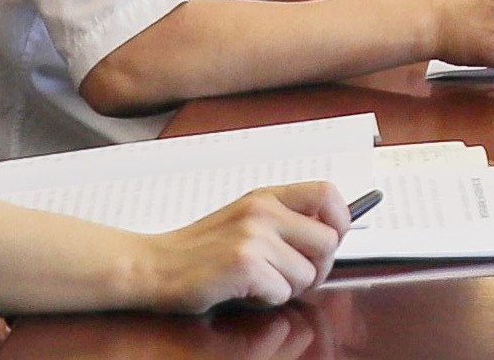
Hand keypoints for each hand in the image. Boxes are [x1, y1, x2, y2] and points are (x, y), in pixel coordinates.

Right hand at [139, 182, 345, 311]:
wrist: (152, 267)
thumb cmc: (199, 250)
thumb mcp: (244, 220)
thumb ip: (284, 221)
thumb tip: (332, 233)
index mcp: (266, 197)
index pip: (328, 194)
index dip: (341, 220)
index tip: (332, 239)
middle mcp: (263, 211)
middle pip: (328, 242)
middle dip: (317, 268)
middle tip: (291, 276)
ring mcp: (253, 237)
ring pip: (307, 274)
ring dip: (287, 288)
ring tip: (257, 282)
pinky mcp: (244, 266)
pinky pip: (282, 293)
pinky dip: (266, 300)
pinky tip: (242, 291)